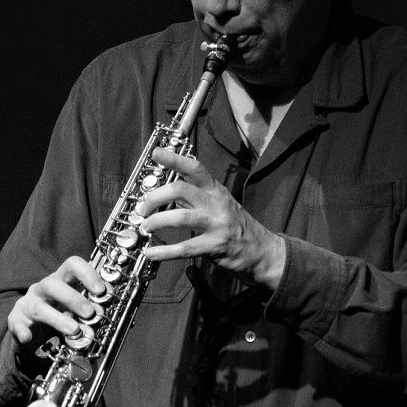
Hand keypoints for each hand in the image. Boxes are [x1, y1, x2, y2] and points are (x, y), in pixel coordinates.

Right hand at [7, 256, 106, 343]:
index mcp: (60, 280)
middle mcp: (42, 288)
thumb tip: (110, 308)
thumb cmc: (57, 312)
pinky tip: (28, 338)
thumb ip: (89, 305)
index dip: (87, 273)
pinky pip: (16, 325)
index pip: (71, 265)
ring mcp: (27, 304)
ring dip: (57, 318)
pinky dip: (22, 331)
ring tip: (75, 330)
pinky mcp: (16, 322)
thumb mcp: (74, 306)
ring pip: (38, 307)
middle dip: (73, 298)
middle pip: (52, 284)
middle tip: (90, 313)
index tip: (101, 291)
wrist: (29, 328)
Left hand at [137, 148, 285, 287]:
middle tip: (143, 207)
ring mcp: (216, 225)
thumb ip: (196, 197)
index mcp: (215, 190)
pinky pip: (185, 248)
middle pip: (180, 189)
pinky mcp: (214, 246)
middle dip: (155, 196)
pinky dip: (164, 251)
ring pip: (180, 217)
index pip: (195, 168)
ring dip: (157, 221)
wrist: (263, 251)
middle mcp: (215, 204)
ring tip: (145, 226)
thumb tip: (165, 194)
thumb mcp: (220, 204)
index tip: (156, 153)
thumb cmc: (237, 226)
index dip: (174, 159)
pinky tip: (151, 253)